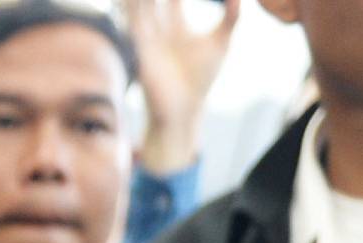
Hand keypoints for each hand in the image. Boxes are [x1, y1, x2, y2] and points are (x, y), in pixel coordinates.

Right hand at [126, 0, 239, 176]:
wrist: (182, 112)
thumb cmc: (200, 82)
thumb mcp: (221, 43)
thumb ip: (231, 17)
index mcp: (174, 22)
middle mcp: (157, 25)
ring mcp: (146, 34)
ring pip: (140, 1)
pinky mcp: (139, 45)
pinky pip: (133, 17)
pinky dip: (132, 4)